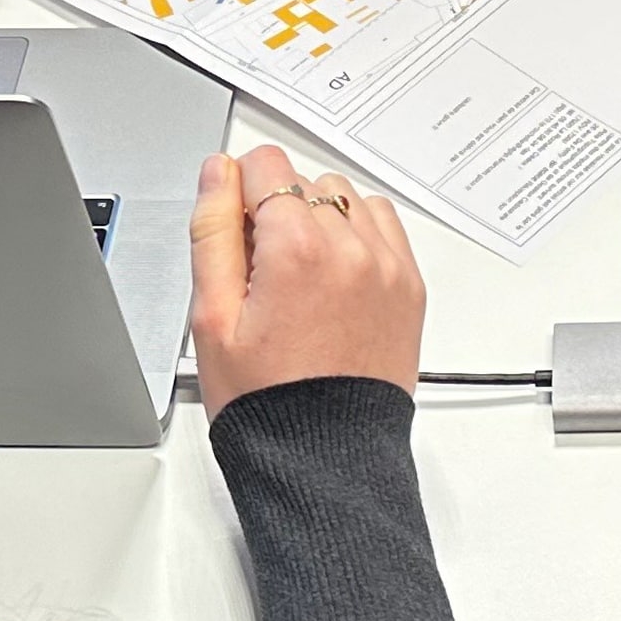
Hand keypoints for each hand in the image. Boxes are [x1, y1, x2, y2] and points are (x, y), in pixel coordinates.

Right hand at [189, 145, 425, 420]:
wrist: (324, 457)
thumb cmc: (267, 401)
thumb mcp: (211, 316)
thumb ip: (212, 230)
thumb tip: (218, 172)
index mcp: (296, 248)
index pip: (263, 164)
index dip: (237, 194)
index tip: (234, 234)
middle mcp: (351, 247)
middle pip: (302, 180)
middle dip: (275, 212)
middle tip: (260, 275)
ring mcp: (387, 266)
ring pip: (344, 196)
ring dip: (319, 218)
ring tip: (298, 278)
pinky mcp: (409, 286)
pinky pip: (383, 224)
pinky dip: (357, 235)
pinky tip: (332, 277)